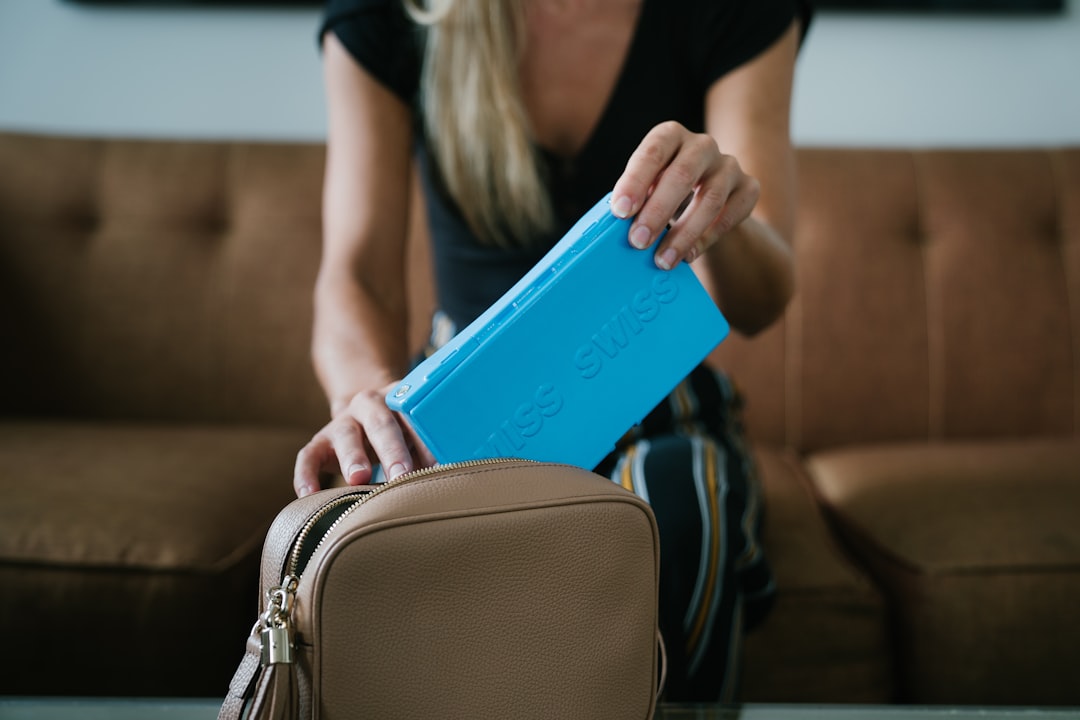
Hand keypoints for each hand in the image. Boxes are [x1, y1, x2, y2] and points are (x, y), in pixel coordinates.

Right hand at [293, 383, 436, 496]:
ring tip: (359, 478)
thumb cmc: (401, 432)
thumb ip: (431, 449)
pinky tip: (309, 495)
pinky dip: (306, 475)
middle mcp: (370, 405)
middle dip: (392, 451)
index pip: (416, 418)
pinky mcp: (320, 442)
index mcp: (401, 400)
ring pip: (346, 436)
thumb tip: (452, 476)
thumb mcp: (416, 433)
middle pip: (382, 424)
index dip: (427, 442)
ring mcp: (343, 422)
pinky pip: (309, 456)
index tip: (439, 466)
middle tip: (402, 474)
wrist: (365, 412)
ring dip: (353, 457)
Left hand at [610, 121, 759, 269]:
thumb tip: (614, 228)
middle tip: (637, 241)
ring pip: (709, 199)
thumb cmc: (664, 193)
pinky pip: (731, 215)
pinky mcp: (749, 188)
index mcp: (670, 136)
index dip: (635, 181)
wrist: (706, 202)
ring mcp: (729, 166)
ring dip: (683, 234)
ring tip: (662, 260)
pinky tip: (688, 256)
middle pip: (682, 174)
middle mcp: (702, 145)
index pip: (653, 152)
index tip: (620, 211)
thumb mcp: (647, 189)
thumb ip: (634, 200)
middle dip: (657, 211)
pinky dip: (707, 239)